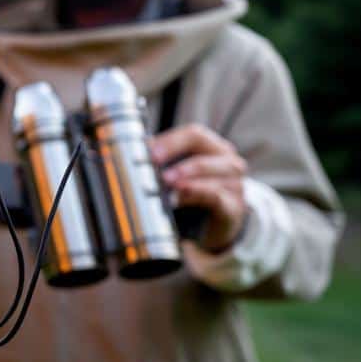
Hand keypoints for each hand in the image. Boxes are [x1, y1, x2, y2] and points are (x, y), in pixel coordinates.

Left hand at [149, 123, 247, 252]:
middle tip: (156, 167)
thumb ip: (159, 163)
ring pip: (212, 173)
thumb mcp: (174, 174)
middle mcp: (227, 160)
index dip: (171, 141)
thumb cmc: (189, 193)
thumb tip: (126, 154)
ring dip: (186, 176)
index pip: (194, 134)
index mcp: (211, 147)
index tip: (150, 152)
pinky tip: (178, 198)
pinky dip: (196, 194)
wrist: (211, 226)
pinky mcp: (233, 206)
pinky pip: (217, 196)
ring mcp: (234, 183)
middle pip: (203, 150)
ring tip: (166, 182)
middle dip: (176, 156)